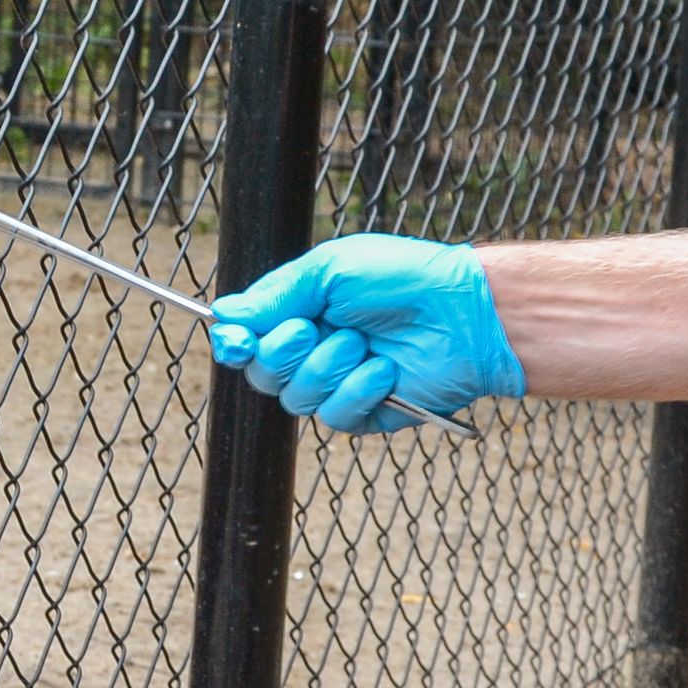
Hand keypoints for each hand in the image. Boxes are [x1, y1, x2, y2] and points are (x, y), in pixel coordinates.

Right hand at [209, 235, 527, 433]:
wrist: (462, 313)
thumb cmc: (401, 279)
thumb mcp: (330, 271)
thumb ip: (275, 295)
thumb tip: (224, 314)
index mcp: (300, 312)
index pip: (246, 337)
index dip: (234, 342)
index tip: (238, 339)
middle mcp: (313, 350)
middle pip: (262, 374)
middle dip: (284, 352)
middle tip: (314, 327)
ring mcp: (339, 383)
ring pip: (296, 399)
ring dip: (326, 368)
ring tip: (362, 343)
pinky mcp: (366, 413)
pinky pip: (335, 416)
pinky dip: (357, 391)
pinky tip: (384, 371)